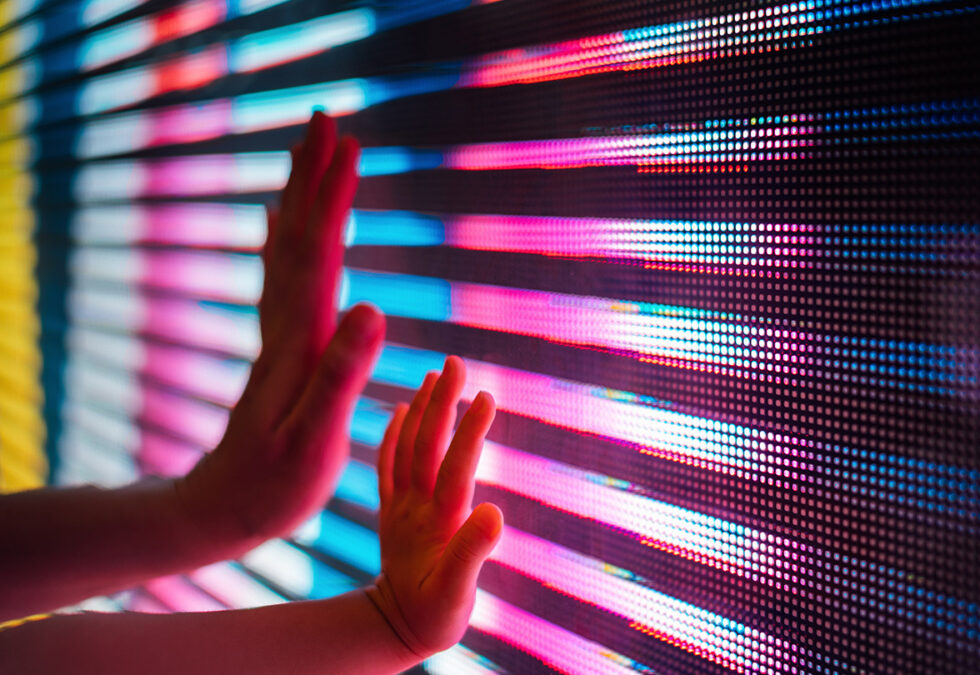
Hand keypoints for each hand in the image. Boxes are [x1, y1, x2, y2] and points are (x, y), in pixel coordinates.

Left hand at [175, 112, 382, 555]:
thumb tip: (374, 306)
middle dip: (312, 177)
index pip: (318, 254)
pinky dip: (285, 239)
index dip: (332, 199)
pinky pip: (282, 278)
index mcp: (300, 342)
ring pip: (288, 250)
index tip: (347, 145)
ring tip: (309, 153)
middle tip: (326, 120)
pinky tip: (283, 222)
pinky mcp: (282, 350)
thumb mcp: (314, 437)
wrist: (222, 510)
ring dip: (301, 198)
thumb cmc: (274, 485)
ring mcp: (280, 337)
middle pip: (299, 237)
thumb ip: (342, 372)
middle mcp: (286, 328)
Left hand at [366, 356, 502, 659]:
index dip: (471, 432)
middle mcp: (415, 507)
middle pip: (428, 446)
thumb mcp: (457, 595)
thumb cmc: (434, 616)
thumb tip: (495, 512)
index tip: (487, 395)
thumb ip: (472, 554)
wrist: (392, 629)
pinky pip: (389, 465)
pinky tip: (403, 409)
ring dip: (422, 409)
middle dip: (443, 403)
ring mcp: (400, 506)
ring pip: (409, 448)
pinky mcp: (392, 509)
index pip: (455, 469)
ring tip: (436, 374)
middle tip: (455, 362)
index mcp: (437, 523)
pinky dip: (395, 434)